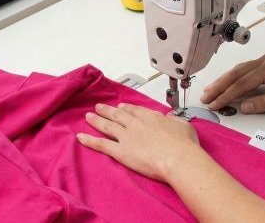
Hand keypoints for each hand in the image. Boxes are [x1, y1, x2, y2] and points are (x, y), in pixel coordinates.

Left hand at [76, 103, 203, 181]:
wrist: (178, 158)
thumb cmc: (184, 145)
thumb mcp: (184, 126)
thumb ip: (175, 121)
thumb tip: (171, 119)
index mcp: (151, 117)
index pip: (134, 110)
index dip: (125, 109)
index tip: (119, 107)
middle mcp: (136, 124)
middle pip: (118, 115)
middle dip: (107, 111)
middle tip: (99, 107)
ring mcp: (126, 137)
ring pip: (107, 126)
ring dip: (97, 120)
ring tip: (88, 116)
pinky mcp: (120, 151)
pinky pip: (101, 144)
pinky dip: (89, 140)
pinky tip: (80, 137)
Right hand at [200, 51, 264, 113]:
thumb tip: (245, 106)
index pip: (242, 83)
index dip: (227, 95)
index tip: (215, 104)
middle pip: (237, 73)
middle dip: (220, 85)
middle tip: (206, 96)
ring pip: (241, 69)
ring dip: (226, 80)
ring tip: (213, 90)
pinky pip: (249, 68)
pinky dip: (237, 76)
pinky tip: (231, 82)